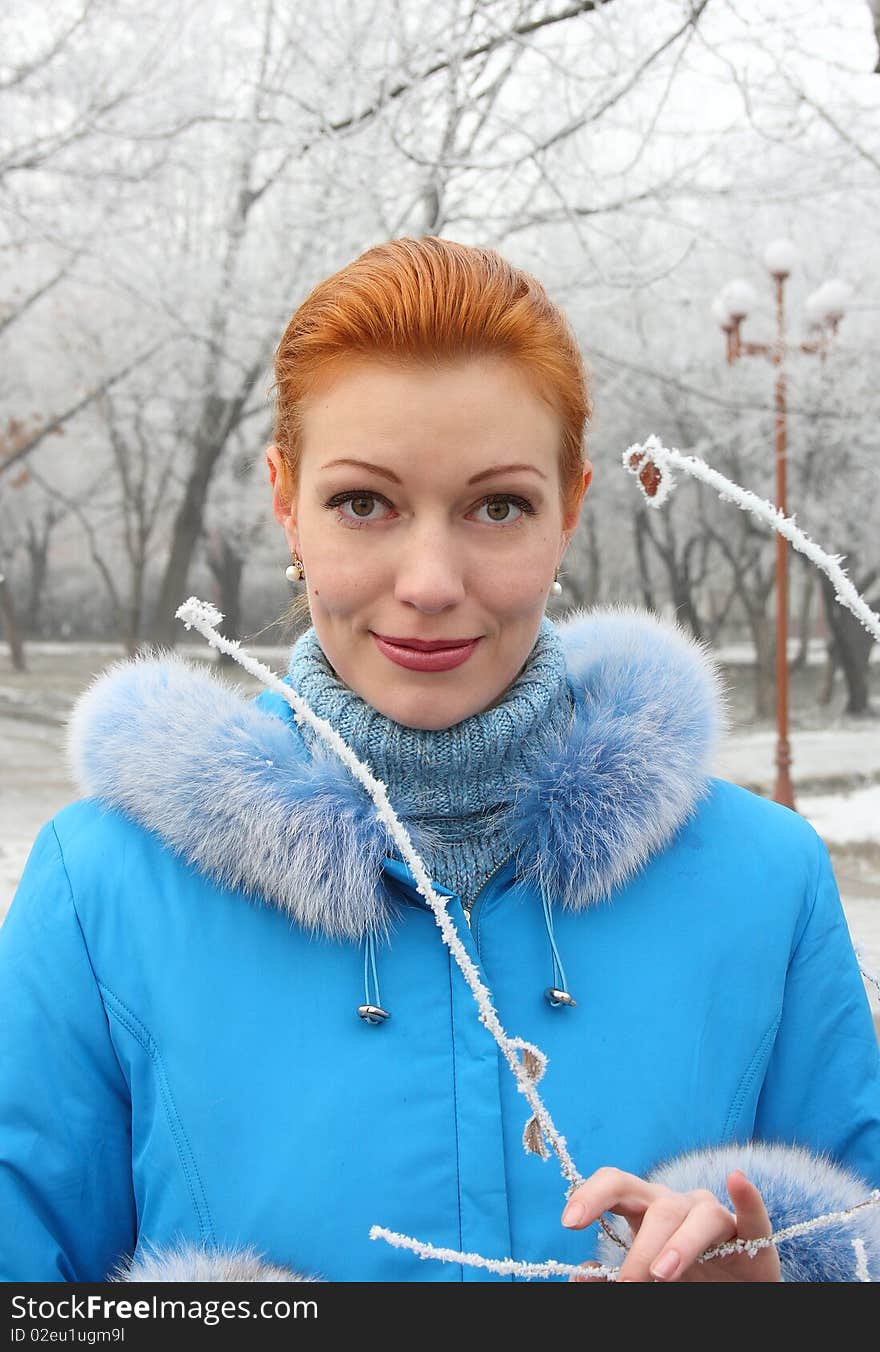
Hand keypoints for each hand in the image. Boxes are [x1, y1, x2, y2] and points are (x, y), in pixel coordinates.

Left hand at [563, 1166, 781, 1281]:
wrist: (732, 1283)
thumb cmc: (680, 1273)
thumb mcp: (642, 1273)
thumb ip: (611, 1274)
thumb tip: (581, 1274)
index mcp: (645, 1207)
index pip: (615, 1184)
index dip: (591, 1196)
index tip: (570, 1222)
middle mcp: (678, 1203)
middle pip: (657, 1207)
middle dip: (640, 1248)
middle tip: (627, 1284)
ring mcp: (716, 1214)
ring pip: (698, 1217)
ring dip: (679, 1244)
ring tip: (661, 1273)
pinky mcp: (751, 1233)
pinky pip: (751, 1212)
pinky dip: (746, 1197)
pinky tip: (737, 1181)